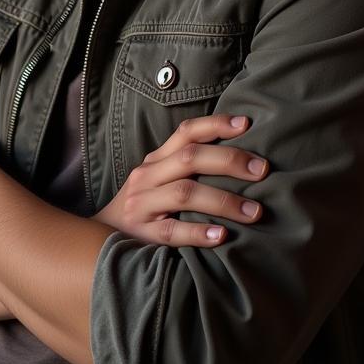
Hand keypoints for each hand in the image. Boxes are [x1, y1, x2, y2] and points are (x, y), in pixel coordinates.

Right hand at [90, 114, 268, 246]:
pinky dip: (197, 232)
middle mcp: (147, 176)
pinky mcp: (141, 234)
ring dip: (224, 200)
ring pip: (184, 193)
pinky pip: (171, 232)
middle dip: (230, 161)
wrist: (100, 240)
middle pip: (190, 158)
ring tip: (255, 211)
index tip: (247, 124)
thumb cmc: (145, 208)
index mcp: (156, 160)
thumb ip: (188, 168)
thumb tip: (242, 159)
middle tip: (263, 170)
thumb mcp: (159, 181)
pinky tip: (221, 236)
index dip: (215, 124)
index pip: (186, 132)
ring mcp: (142, 204)